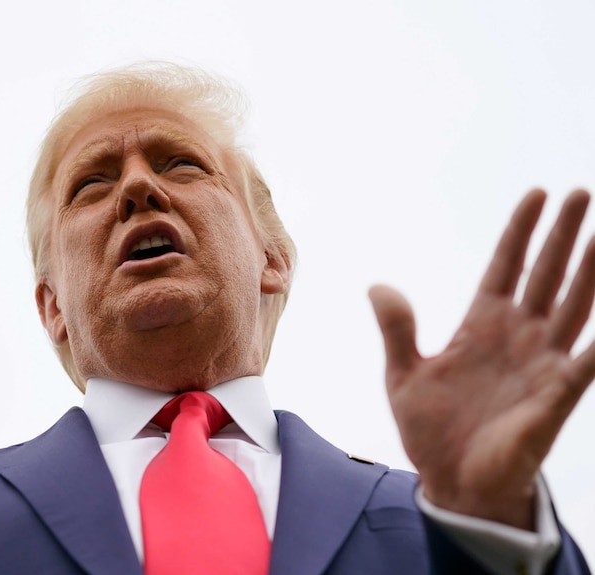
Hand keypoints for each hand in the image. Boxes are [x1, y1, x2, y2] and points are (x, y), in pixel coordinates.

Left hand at [369, 189, 594, 529]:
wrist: (451, 483)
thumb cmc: (430, 430)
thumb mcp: (403, 374)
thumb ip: (396, 330)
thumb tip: (377, 285)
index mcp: (480, 326)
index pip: (505, 267)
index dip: (521, 233)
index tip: (535, 195)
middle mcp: (516, 338)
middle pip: (544, 276)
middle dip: (562, 236)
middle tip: (580, 193)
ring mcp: (540, 364)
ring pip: (572, 307)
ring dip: (589, 272)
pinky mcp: (556, 397)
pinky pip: (589, 362)